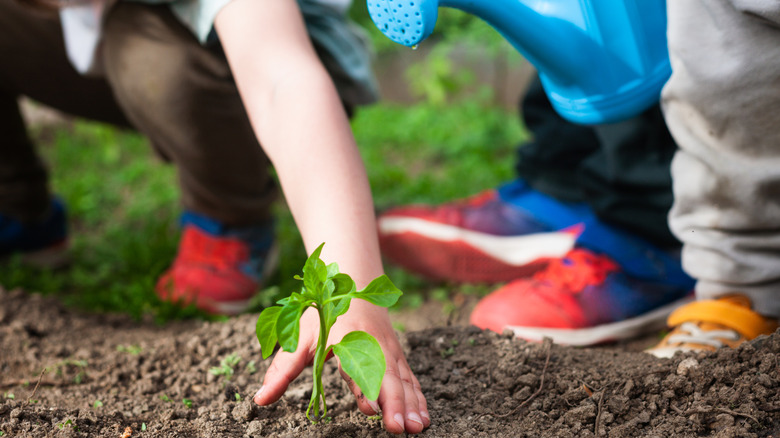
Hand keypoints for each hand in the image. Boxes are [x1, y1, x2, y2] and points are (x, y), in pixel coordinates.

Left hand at [253, 300, 429, 433]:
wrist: (353, 283)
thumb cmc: (324, 313)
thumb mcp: (299, 338)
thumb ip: (282, 370)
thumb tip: (260, 399)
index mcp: (348, 340)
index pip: (359, 367)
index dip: (366, 389)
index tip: (372, 410)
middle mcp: (374, 346)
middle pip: (388, 377)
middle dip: (397, 403)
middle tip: (401, 429)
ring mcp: (389, 352)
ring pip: (404, 380)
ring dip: (412, 404)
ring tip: (418, 429)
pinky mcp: (397, 358)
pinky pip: (411, 380)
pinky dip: (419, 398)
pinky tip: (423, 419)